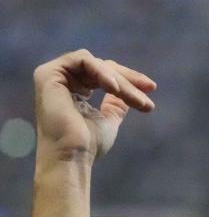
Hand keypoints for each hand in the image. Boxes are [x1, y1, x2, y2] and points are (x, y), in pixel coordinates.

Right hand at [33, 50, 155, 162]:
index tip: (151, 89)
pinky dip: (101, 72)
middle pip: (101, 67)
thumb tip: (129, 91)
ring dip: (119, 80)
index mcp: (74, 91)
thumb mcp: (108, 119)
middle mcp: (62, 81)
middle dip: (128, 79)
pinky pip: (82, 60)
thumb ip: (115, 104)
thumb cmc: (88, 145)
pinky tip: (115, 89)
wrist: (72, 156)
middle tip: (149, 90)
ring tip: (135, 98)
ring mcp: (53, 76)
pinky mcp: (48, 74)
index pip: (103, 76)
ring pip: (96, 64)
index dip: (128, 80)